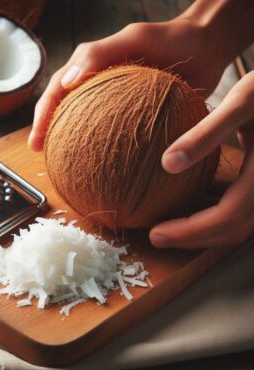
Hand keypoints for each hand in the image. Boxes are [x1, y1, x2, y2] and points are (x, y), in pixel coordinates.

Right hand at [28, 19, 227, 151]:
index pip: (56, 91)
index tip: (36, 140)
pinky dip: (109, 151)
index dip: (42, 115)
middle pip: (64, 111)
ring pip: (86, 125)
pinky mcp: (137, 115)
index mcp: (90, 67)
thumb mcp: (133, 38)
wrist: (208, 46)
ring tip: (65, 167)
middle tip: (41, 155)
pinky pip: (117, 135)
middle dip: (48, 133)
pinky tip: (109, 169)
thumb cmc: (170, 37)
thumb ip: (99, 53)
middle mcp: (98, 85)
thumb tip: (66, 82)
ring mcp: (116, 102)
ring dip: (73, 144)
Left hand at [150, 71, 253, 247]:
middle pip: (236, 228)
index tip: (155, 233)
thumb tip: (167, 163)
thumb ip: (207, 133)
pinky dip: (218, 213)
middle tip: (155, 237)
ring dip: (206, 230)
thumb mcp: (242, 101)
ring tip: (169, 227)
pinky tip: (192, 205)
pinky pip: (245, 208)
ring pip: (244, 223)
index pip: (229, 215)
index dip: (192, 231)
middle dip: (195, 238)